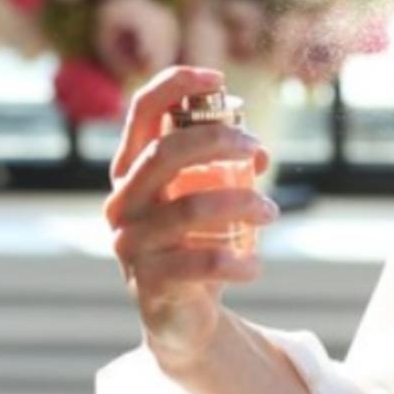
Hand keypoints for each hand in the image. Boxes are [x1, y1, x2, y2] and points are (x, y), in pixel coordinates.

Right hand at [103, 65, 277, 372]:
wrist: (180, 316)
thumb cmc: (194, 243)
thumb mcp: (205, 195)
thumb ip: (225, 165)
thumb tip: (256, 148)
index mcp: (130, 171)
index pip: (141, 113)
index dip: (175, 85)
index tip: (217, 77)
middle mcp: (122, 202)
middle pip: (164, 155)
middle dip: (217, 141)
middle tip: (255, 147)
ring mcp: (130, 244)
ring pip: (191, 210)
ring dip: (243, 203)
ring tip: (271, 211)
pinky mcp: (150, 282)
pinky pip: (203, 263)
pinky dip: (240, 261)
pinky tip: (255, 265)